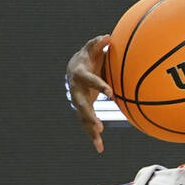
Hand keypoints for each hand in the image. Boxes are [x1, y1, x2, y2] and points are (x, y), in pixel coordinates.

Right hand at [67, 35, 112, 152]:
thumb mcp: (92, 48)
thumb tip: (107, 36)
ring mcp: (79, 102)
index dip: (99, 85)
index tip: (111, 92)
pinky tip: (99, 148)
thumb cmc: (88, 57)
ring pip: (83, 118)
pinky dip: (92, 136)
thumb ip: (98, 43)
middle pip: (82, 105)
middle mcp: (77, 91)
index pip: (90, 80)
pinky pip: (87, 124)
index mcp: (80, 75)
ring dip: (90, 131)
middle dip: (90, 116)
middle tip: (99, 126)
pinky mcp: (83, 110)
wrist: (74, 68)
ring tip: (99, 144)